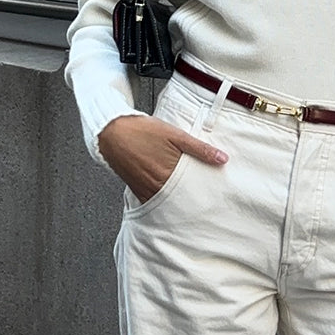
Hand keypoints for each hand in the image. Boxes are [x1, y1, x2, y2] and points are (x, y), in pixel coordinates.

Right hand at [98, 113, 226, 201]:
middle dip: (194, 200)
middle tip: (206, 201)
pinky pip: (154, 201)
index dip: (206, 194)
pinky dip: (164, 201)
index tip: (216, 196)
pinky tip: (171, 196)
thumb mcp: (176, 135)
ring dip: (179, 202)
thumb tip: (222, 159)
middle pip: (182, 200)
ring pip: (168, 203)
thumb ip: (200, 149)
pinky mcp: (137, 191)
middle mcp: (156, 187)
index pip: (194, 191)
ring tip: (191, 200)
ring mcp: (146, 191)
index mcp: (169, 174)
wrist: (112, 131)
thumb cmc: (142, 131)